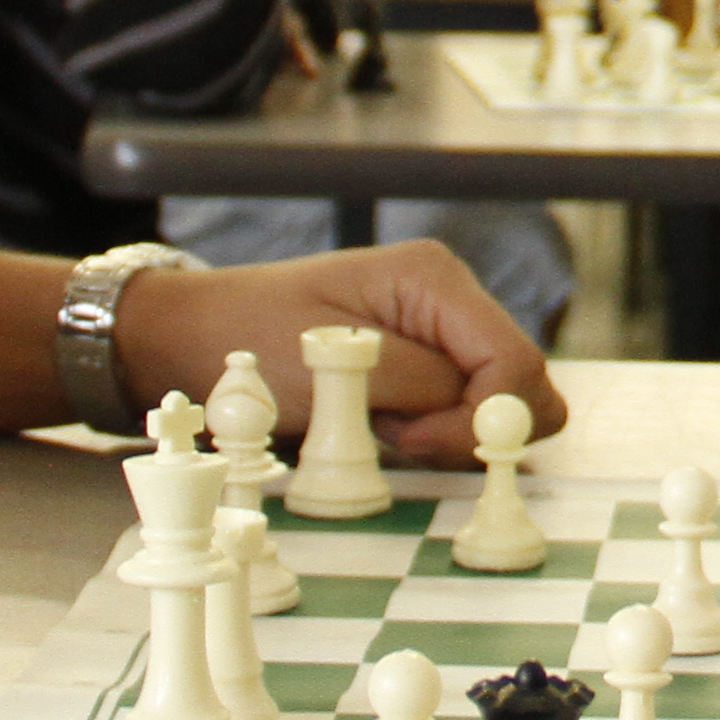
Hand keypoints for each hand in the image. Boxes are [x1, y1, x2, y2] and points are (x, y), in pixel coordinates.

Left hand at [143, 238, 559, 468]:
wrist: (196, 337)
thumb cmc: (253, 339)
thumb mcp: (335, 363)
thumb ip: (419, 385)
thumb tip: (481, 415)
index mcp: (433, 278)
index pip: (513, 359)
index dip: (481, 418)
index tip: (411, 442)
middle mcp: (451, 298)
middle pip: (523, 381)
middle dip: (474, 425)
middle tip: (399, 435)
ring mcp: (442, 331)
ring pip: (499, 403)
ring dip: (449, 431)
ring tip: (378, 423)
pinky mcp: (429, 363)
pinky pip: (464, 410)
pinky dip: (433, 432)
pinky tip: (380, 422)